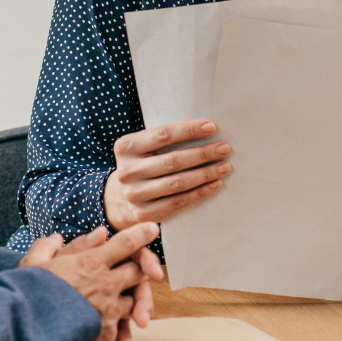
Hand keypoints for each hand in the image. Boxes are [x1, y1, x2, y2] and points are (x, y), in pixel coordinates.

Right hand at [19, 222, 163, 340]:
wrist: (23, 333)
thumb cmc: (25, 295)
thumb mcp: (35, 262)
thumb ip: (54, 245)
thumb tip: (67, 237)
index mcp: (90, 263)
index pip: (126, 244)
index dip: (141, 234)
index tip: (152, 229)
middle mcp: (105, 285)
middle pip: (138, 272)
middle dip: (142, 269)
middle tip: (141, 269)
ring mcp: (109, 311)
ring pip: (134, 300)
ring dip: (130, 297)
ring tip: (117, 298)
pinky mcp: (106, 334)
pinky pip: (122, 324)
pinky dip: (118, 323)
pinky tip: (105, 322)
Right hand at [103, 120, 230, 230]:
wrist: (117, 198)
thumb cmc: (139, 165)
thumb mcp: (140, 148)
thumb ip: (161, 139)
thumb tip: (204, 130)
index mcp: (126, 147)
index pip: (163, 134)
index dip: (189, 130)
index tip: (212, 127)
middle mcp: (128, 171)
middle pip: (173, 160)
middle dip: (203, 154)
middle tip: (224, 149)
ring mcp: (135, 194)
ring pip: (178, 182)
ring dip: (205, 174)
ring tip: (224, 167)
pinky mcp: (144, 213)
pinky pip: (178, 202)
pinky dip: (199, 192)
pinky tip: (214, 184)